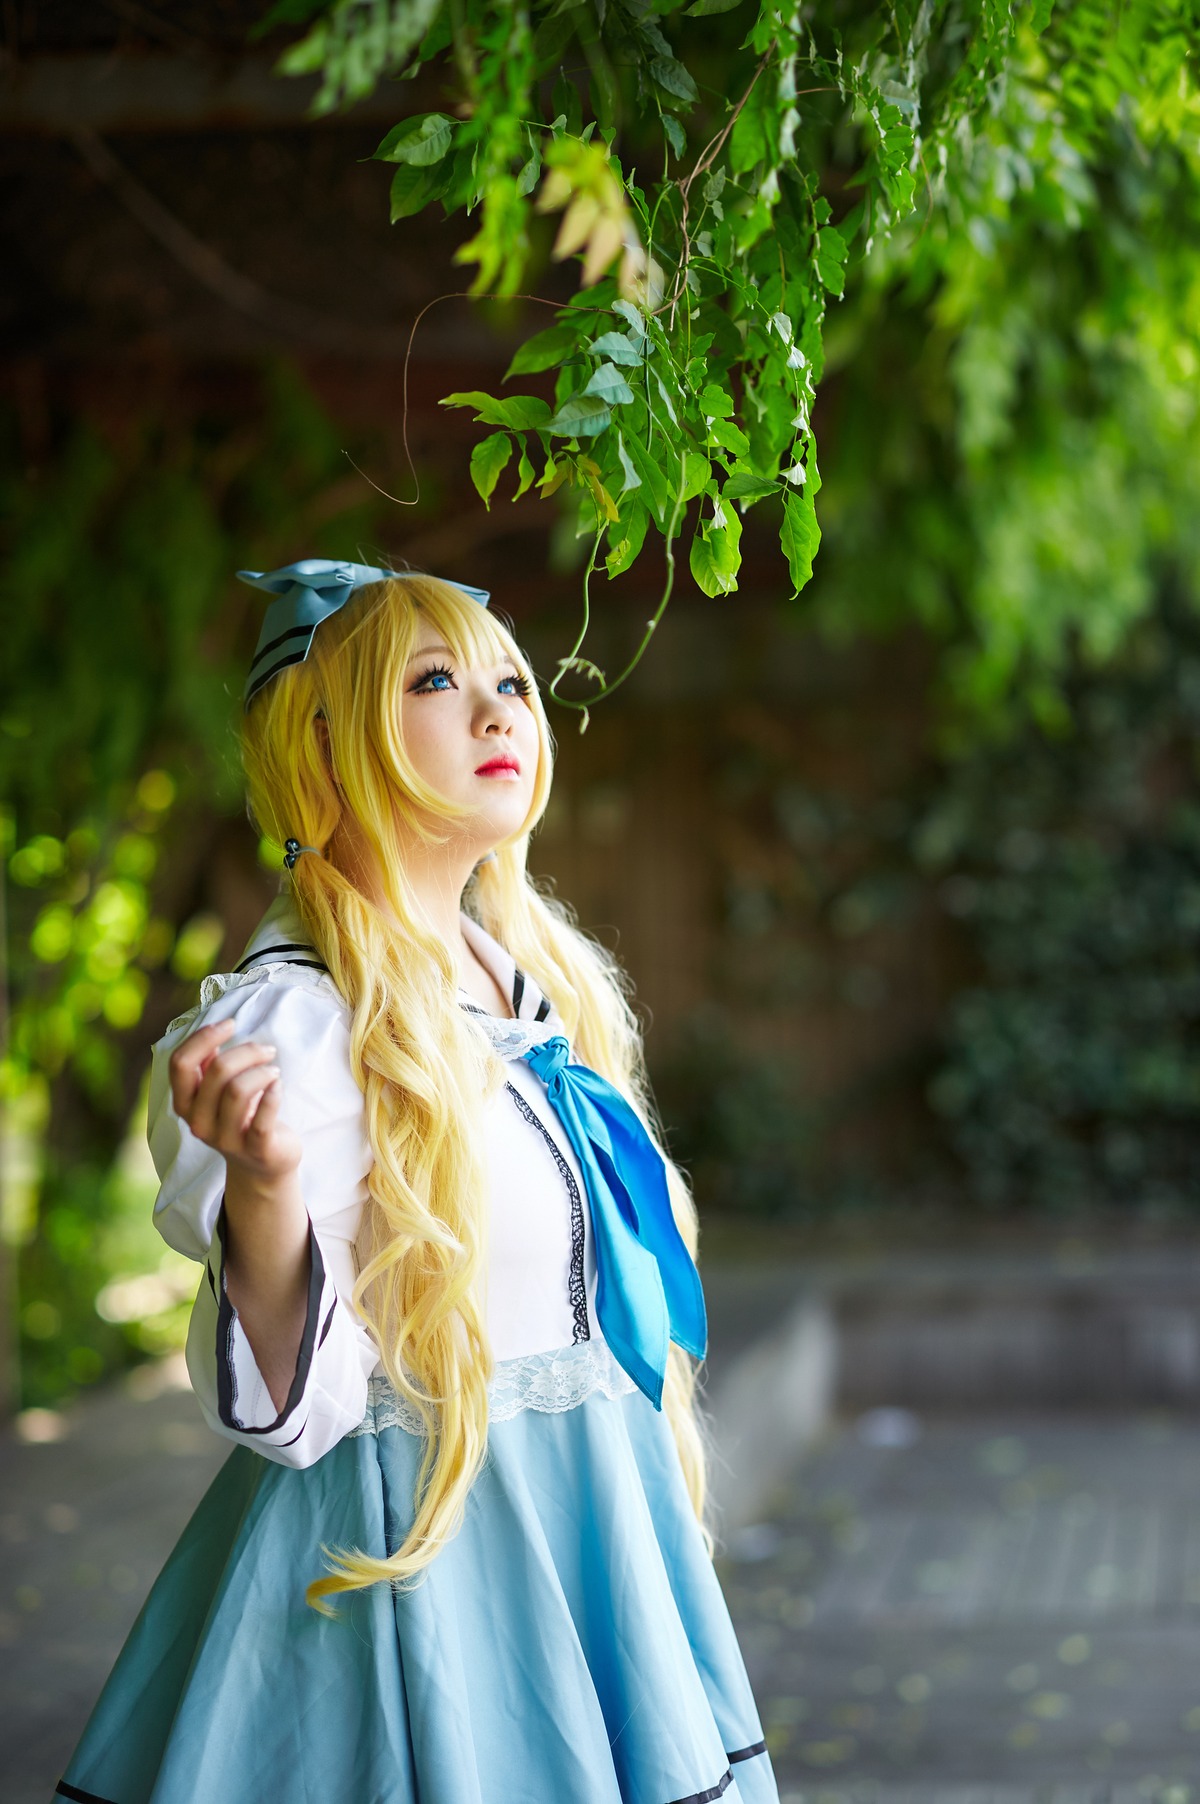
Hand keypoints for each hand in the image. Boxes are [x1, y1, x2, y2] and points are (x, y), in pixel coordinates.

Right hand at [168, 1017, 301, 1183]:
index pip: (181, 1063)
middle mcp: (198, 1122)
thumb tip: (211, 1033)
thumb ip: (209, 1066)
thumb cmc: (240, 1118)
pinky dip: (274, 1093)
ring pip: (238, 1090)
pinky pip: (263, 1116)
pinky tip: (278, 1085)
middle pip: (217, 1071)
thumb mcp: (217, 1092)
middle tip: (267, 1051)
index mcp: (185, 1103)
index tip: (231, 1024)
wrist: (261, 1165)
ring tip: (274, 1071)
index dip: (204, 1037)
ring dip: (262, 1071)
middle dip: (246, 1051)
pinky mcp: (255, 1148)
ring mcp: (225, 1138)